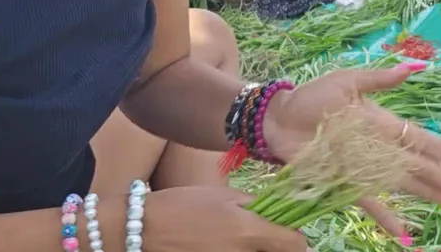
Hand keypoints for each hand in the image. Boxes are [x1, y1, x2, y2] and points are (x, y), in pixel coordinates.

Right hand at [143, 186, 307, 251]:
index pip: (295, 245)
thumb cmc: (183, 205)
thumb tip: (279, 214)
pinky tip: (224, 247)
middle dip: (274, 248)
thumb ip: (255, 206)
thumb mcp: (223, 195)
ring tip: (237, 240)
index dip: (297, 239)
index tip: (289, 234)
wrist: (143, 230)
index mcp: (248, 230)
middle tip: (263, 237)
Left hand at [262, 64, 440, 238]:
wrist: (277, 117)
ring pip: (405, 185)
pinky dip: (387, 218)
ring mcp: (364, 167)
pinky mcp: (344, 182)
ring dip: (431, 196)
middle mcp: (379, 148)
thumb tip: (412, 68)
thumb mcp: (346, 81)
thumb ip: (379, 80)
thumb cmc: (311, 97)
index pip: (422, 140)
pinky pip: (369, 203)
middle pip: (421, 167)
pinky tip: (405, 235)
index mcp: (383, 123)